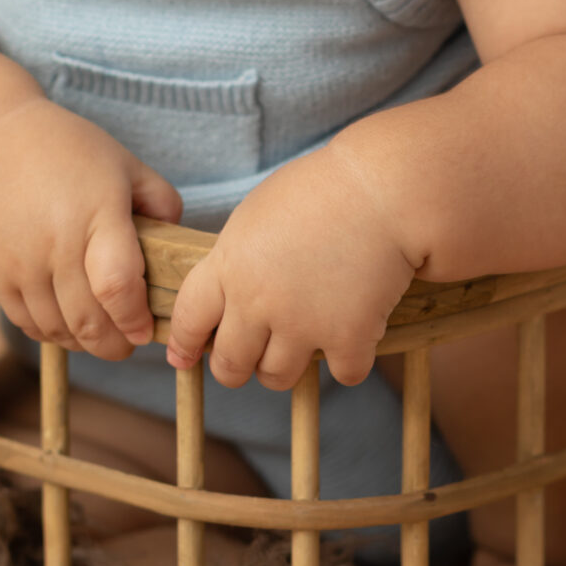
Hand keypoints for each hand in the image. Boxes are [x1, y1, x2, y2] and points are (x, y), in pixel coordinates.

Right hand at [0, 100, 180, 359]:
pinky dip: (50, 333)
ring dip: (83, 343)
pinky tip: (67, 326)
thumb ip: (160, 202)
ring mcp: (20, 262)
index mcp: (97, 213)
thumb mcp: (123, 163)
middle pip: (87, 320)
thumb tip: (178, 245)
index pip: (117, 287)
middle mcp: (55, 243)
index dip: (134, 319)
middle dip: (115, 345)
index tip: (145, 331)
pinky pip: (25, 321)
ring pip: (56, 328)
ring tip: (100, 337)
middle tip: (128, 344)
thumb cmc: (65, 148)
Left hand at [164, 145, 414, 389]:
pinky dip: (348, 362)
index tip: (184, 356)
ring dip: (285, 366)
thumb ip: (236, 257)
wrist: (381, 190)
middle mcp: (257, 304)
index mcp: (229, 266)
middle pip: (230, 364)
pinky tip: (354, 339)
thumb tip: (230, 288)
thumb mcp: (256, 215)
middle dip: (233, 368)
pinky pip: (342, 374)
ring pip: (276, 377)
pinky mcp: (347, 338)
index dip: (184, 344)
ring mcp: (302, 326)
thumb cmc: (322, 188)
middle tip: (246, 362)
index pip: (189, 319)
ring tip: (299, 345)